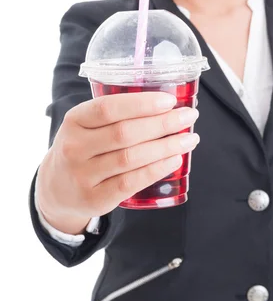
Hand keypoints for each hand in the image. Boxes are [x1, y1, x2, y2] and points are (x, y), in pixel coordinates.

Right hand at [36, 92, 198, 233]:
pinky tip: (174, 160)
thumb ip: (116, 115)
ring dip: (165, 147)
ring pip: (131, 158)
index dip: (141, 104)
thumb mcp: (86, 125)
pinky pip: (130, 182)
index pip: (108, 108)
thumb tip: (166, 105)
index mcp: (74, 121)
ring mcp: (83, 175)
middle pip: (124, 133)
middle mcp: (74, 147)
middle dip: (162, 123)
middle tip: (189, 116)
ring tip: (188, 139)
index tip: (170, 101)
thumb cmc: (83, 147)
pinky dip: (156, 170)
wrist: (56, 187)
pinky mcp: (95, 199)